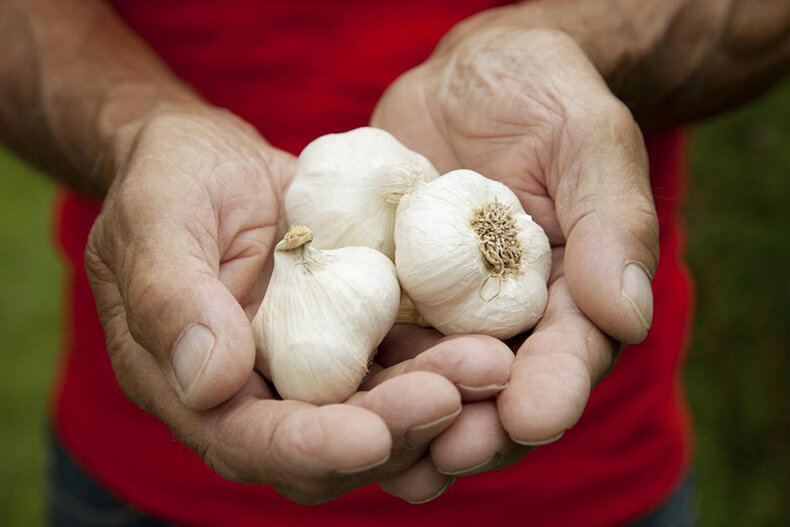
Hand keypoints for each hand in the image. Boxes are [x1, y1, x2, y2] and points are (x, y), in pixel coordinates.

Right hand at [84, 107, 510, 502]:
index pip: (248, 439)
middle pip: (329, 445)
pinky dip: (444, 359)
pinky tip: (488, 340)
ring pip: (379, 411)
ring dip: (436, 398)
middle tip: (454, 393)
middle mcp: (256, 392)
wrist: (215, 159)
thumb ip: (170, 294)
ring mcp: (310, 367)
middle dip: (393, 428)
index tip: (371, 435)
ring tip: (487, 364)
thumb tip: (208, 381)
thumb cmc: (171, 179)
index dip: (308, 447)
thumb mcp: (157, 214)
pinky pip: (402, 362)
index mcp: (188, 382)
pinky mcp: (353, 337)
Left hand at [373, 28, 658, 471]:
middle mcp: (507, 317)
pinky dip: (355, 368)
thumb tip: (628, 313)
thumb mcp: (588, 138)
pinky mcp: (390, 293)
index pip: (570, 352)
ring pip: (429, 379)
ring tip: (386, 448)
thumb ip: (611, 220)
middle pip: (496, 389)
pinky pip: (372, 335)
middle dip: (478, 426)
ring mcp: (443, 311)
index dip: (554, 387)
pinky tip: (328, 396)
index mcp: (572, 293)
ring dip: (409, 418)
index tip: (533, 415)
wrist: (468, 78)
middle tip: (450, 453)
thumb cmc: (543, 94)